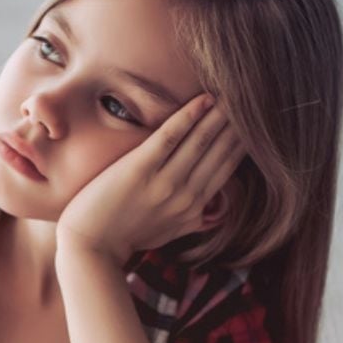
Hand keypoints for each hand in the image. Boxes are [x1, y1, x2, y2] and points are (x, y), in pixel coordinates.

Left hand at [55, 93, 245, 266]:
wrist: (90, 249)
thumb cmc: (125, 237)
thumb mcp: (167, 232)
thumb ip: (191, 220)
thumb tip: (212, 213)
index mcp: (194, 208)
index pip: (225, 168)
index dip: (241, 142)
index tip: (252, 122)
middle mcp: (185, 197)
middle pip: (219, 152)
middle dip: (237, 124)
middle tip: (249, 99)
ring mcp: (163, 184)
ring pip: (200, 142)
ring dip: (219, 115)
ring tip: (232, 93)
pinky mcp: (139, 170)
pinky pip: (169, 137)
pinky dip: (188, 116)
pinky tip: (204, 99)